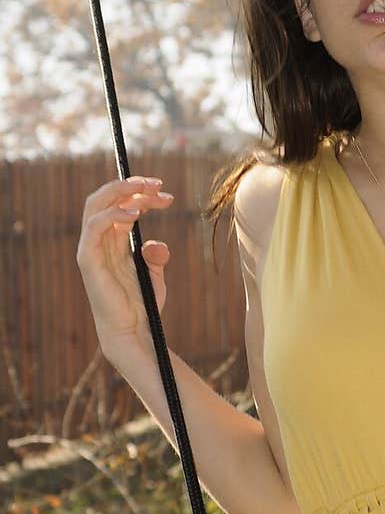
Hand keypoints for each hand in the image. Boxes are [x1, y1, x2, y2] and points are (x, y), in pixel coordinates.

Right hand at [76, 174, 174, 361]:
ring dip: (122, 192)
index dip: (142, 194)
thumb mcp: (154, 274)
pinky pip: (95, 226)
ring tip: (148, 192)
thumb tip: (159, 244)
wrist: (132, 330)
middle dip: (130, 185)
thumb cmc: (140, 303)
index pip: (120, 204)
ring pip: (96, 204)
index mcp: (113, 240)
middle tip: (157, 183)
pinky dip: (113, 213)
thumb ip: (156, 255)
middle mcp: (99, 240)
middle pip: (105, 198)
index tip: (166, 193)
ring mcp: (91, 248)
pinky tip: (136, 212)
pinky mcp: (88, 259)